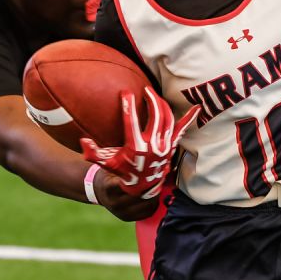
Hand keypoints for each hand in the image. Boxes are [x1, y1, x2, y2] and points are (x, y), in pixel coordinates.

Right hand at [80, 87, 198, 198]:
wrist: (142, 188)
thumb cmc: (122, 172)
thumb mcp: (106, 163)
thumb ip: (93, 153)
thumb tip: (82, 142)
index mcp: (136, 147)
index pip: (131, 120)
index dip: (128, 105)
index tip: (125, 93)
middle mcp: (153, 145)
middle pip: (155, 115)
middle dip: (151, 99)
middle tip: (146, 90)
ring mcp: (165, 146)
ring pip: (168, 118)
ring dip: (162, 104)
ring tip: (155, 95)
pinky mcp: (171, 146)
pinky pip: (182, 129)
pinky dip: (189, 118)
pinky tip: (197, 108)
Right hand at [92, 167, 159, 220]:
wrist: (98, 191)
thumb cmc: (108, 175)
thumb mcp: (112, 168)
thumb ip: (124, 166)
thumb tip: (142, 158)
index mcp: (109, 188)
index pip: (129, 185)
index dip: (142, 179)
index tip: (151, 172)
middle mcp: (115, 203)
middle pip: (140, 196)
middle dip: (151, 187)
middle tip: (160, 177)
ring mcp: (121, 213)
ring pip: (146, 205)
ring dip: (154, 195)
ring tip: (159, 185)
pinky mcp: (128, 218)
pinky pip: (147, 212)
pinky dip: (153, 203)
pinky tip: (155, 194)